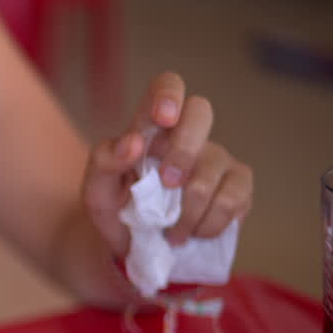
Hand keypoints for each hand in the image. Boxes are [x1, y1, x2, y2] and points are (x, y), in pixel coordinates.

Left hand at [83, 71, 252, 255]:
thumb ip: (104, 161)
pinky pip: (234, 198)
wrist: (134, 246)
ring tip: (171, 231)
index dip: (169, 94)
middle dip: (183, 152)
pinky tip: (192, 233)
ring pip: (216, 167)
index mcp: (150, 126)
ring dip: (189, 209)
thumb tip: (134, 142)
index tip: (164, 118)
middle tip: (166, 184)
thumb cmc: (115, 208)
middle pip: (201, 112)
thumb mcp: (95, 189)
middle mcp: (187, 135)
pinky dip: (209, 224)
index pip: (166, 85)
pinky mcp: (238, 186)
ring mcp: (216, 159)